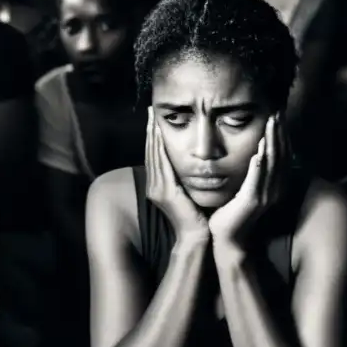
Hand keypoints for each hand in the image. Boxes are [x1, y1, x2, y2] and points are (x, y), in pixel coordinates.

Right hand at [145, 107, 209, 239]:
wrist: (196, 236)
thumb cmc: (197, 215)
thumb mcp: (188, 191)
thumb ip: (184, 177)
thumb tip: (190, 161)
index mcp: (158, 185)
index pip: (154, 155)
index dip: (153, 136)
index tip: (154, 119)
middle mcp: (153, 185)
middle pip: (150, 152)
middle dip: (150, 131)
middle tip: (150, 111)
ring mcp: (157, 189)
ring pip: (153, 156)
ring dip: (152, 135)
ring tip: (153, 118)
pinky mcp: (164, 191)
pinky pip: (161, 165)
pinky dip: (159, 148)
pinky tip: (159, 135)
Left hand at [209, 114, 285, 243]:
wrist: (227, 238)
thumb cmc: (232, 212)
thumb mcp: (245, 188)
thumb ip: (252, 173)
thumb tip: (255, 154)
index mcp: (273, 185)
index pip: (281, 155)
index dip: (280, 135)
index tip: (277, 116)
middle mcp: (273, 189)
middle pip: (280, 156)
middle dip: (278, 133)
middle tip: (277, 113)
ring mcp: (264, 196)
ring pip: (272, 165)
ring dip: (271, 144)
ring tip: (271, 125)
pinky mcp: (251, 202)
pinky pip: (257, 181)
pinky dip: (259, 167)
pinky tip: (258, 153)